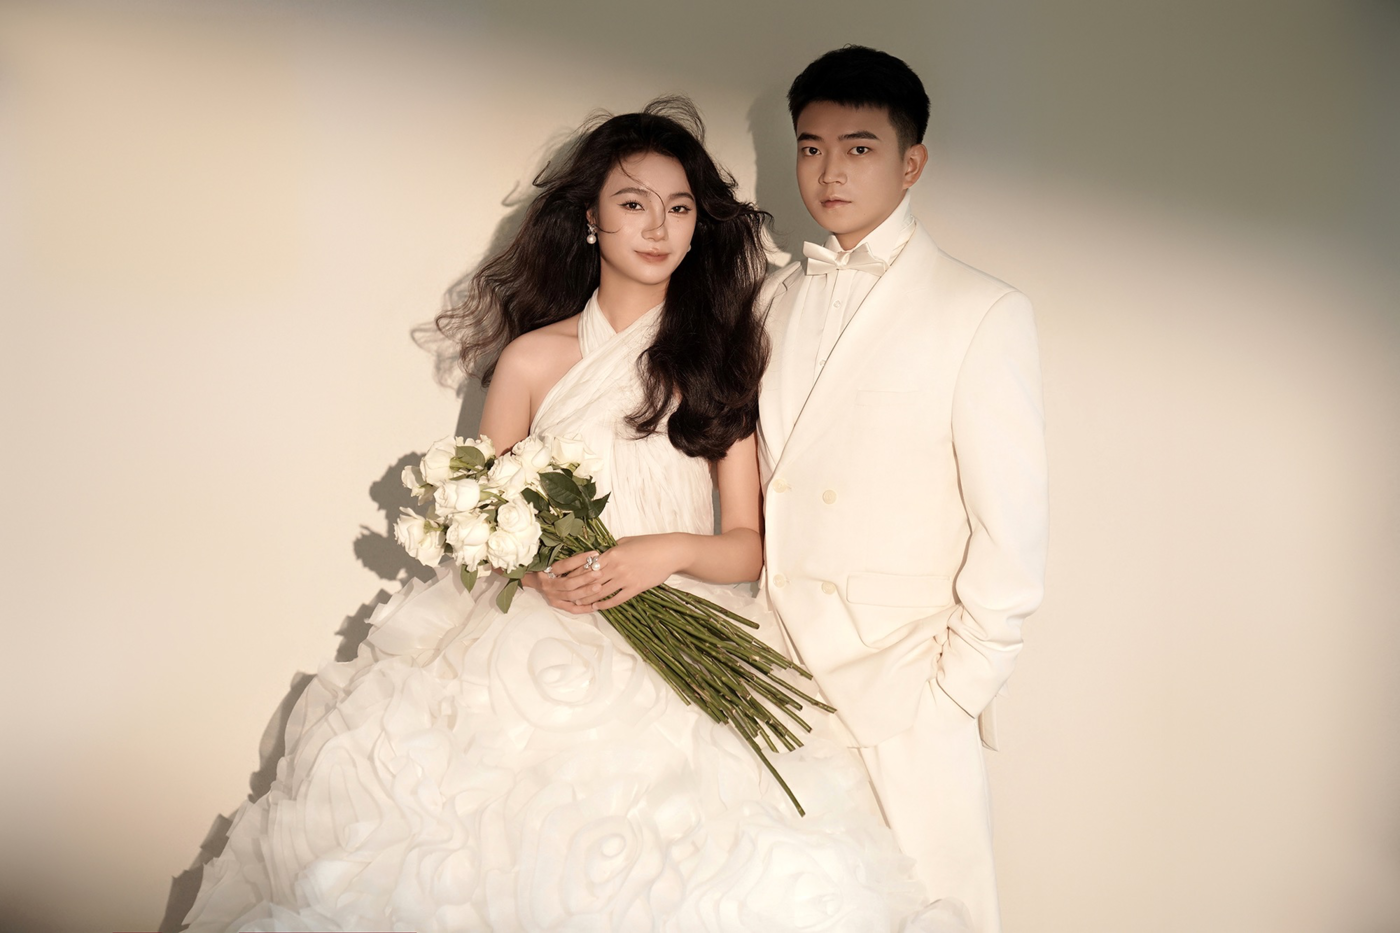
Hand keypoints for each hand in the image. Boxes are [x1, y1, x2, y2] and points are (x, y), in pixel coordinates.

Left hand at [525, 535, 686, 613]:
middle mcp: (616, 567)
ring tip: (576, 603)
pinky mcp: (635, 588)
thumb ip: (611, 549)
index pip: (587, 564)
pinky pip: (616, 599)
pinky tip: (596, 606)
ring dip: (586, 598)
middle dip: (575, 587)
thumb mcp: (626, 541)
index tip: (561, 577)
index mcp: (612, 553)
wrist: (670, 552)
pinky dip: (604, 604)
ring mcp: (626, 579)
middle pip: (590, 580)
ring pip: (601, 592)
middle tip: (562, 594)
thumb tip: (598, 555)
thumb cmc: (649, 543)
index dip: (572, 572)